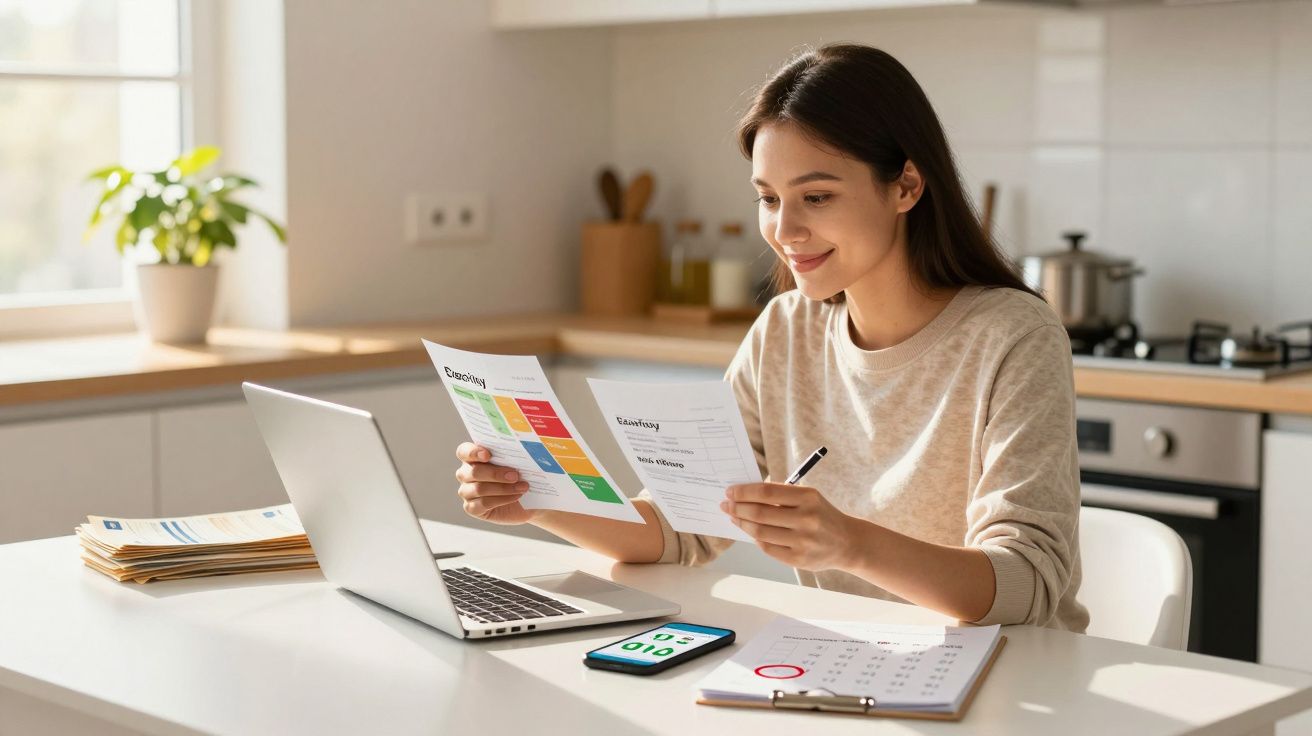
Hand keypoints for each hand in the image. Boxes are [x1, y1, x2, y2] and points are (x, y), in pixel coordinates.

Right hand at [454, 442, 536, 524]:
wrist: (525, 501)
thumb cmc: (519, 477)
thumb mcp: (517, 463)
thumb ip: (511, 455)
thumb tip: (524, 447)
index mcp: (472, 458)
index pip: (464, 451)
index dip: (473, 452)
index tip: (488, 455)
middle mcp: (465, 474)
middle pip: (474, 472)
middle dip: (495, 473)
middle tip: (515, 475)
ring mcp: (466, 492)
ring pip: (479, 489)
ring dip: (503, 488)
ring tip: (522, 487)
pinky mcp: (471, 508)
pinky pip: (483, 503)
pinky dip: (502, 499)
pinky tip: (516, 496)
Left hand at [720, 482, 862, 571]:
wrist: (847, 543)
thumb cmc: (821, 515)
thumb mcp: (808, 497)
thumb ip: (781, 495)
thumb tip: (746, 495)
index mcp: (808, 498)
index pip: (767, 493)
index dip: (744, 492)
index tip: (730, 492)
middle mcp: (806, 519)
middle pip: (760, 513)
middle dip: (738, 508)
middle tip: (726, 505)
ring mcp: (803, 541)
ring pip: (760, 532)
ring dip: (742, 524)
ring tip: (734, 517)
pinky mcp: (799, 559)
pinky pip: (768, 548)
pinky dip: (756, 539)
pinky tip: (751, 533)